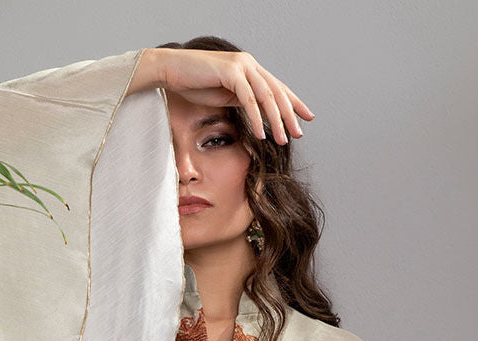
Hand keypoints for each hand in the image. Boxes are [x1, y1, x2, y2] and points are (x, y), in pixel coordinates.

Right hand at [128, 48, 313, 144]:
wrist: (170, 71)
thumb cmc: (193, 83)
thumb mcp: (224, 95)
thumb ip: (242, 100)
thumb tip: (257, 113)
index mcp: (250, 69)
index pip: (277, 87)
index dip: (293, 103)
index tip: (307, 118)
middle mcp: (249, 64)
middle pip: (277, 91)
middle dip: (289, 115)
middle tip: (299, 134)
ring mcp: (241, 65)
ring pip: (266, 95)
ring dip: (276, 120)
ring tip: (283, 140)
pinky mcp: (231, 71)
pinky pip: (249, 98)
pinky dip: (256, 117)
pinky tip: (261, 134)